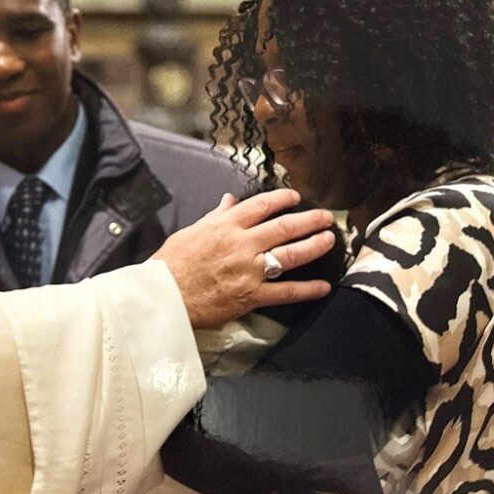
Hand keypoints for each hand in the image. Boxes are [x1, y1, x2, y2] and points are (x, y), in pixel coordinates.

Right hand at [150, 188, 334, 328]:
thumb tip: (229, 200)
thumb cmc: (171, 263)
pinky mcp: (251, 295)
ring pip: (291, 255)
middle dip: (310, 220)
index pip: (261, 205)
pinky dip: (307, 289)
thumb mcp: (191, 231)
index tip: (295, 198)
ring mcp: (249, 270)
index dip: (283, 199)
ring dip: (314, 246)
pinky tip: (323, 286)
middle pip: (284, 227)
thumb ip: (215, 216)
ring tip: (330, 240)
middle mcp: (242, 244)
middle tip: (327, 217)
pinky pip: (285, 291)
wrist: (163, 296)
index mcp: (225, 226)